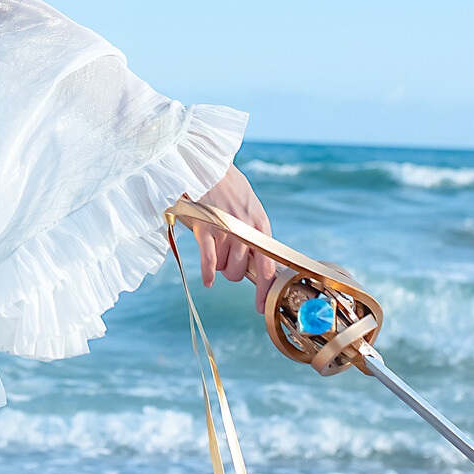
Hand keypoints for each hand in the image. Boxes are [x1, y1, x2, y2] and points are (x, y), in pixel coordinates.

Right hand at [192, 165, 275, 313]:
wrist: (210, 167)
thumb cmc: (230, 189)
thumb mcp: (251, 209)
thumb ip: (255, 234)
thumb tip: (259, 264)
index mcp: (261, 226)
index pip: (267, 267)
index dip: (264, 291)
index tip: (260, 307)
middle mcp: (246, 230)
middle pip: (239, 271)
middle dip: (231, 272)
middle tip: (225, 258)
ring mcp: (226, 229)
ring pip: (223, 267)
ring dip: (217, 265)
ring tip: (213, 247)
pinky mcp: (206, 227)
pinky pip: (209, 259)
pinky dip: (208, 273)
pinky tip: (207, 282)